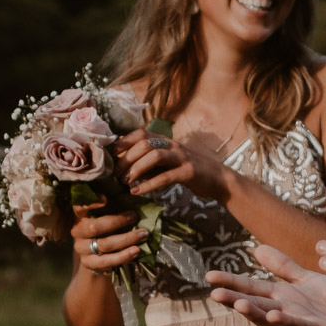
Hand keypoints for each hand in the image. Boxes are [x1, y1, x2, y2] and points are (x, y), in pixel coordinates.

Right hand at [70, 196, 144, 274]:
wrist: (98, 259)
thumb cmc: (105, 232)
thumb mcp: (104, 219)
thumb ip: (112, 211)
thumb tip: (133, 205)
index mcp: (80, 217)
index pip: (79, 207)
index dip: (91, 203)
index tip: (105, 199)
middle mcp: (77, 232)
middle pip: (95, 227)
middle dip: (117, 221)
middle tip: (134, 216)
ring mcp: (81, 249)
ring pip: (105, 244)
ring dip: (127, 239)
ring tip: (142, 235)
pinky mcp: (89, 263)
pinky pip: (108, 260)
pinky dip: (124, 255)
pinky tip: (136, 251)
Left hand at [117, 128, 233, 202]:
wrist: (217, 179)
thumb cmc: (186, 171)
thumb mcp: (165, 163)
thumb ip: (147, 162)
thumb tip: (121, 167)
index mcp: (164, 140)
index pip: (139, 134)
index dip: (122, 143)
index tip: (109, 157)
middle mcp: (172, 144)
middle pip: (143, 144)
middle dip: (125, 159)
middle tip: (115, 175)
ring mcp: (181, 157)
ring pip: (154, 155)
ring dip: (136, 169)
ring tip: (125, 182)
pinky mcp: (189, 172)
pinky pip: (166, 176)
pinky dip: (149, 184)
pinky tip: (137, 192)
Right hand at [207, 244, 325, 325]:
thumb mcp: (305, 281)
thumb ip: (283, 267)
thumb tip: (256, 249)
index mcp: (282, 298)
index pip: (251, 288)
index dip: (231, 283)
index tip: (208, 276)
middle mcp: (287, 312)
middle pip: (256, 306)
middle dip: (235, 301)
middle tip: (214, 295)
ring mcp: (302, 324)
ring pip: (274, 321)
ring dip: (257, 315)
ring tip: (241, 305)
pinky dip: (289, 323)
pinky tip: (277, 315)